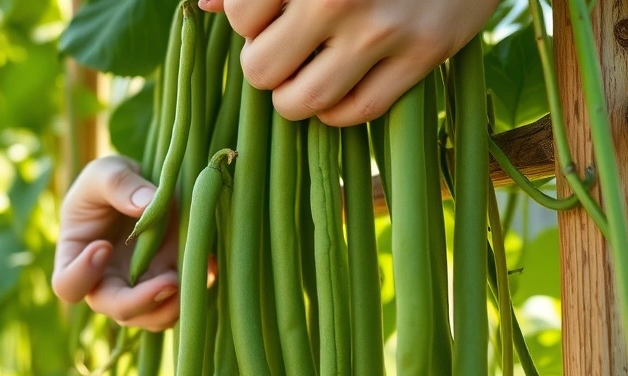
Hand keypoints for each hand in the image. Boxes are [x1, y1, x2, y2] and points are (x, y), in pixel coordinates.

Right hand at [52, 156, 180, 331]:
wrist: (144, 188)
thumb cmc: (112, 181)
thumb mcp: (107, 171)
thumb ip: (119, 185)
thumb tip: (145, 207)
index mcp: (76, 257)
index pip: (67, 285)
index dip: (82, 275)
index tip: (103, 246)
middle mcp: (106, 282)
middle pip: (116, 309)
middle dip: (142, 302)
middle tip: (168, 281)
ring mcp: (139, 288)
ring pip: (151, 318)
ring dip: (172, 307)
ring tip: (192, 277)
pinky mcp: (168, 285)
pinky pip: (180, 304)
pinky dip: (197, 291)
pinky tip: (209, 266)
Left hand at [199, 0, 497, 126]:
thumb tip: (203, 5)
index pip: (239, 17)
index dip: (249, 22)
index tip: (273, 12)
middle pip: (261, 69)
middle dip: (267, 65)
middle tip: (290, 47)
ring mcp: (383, 30)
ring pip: (301, 103)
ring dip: (295, 98)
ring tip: (308, 74)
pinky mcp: (423, 55)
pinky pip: (354, 113)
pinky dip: (336, 110)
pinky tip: (342, 84)